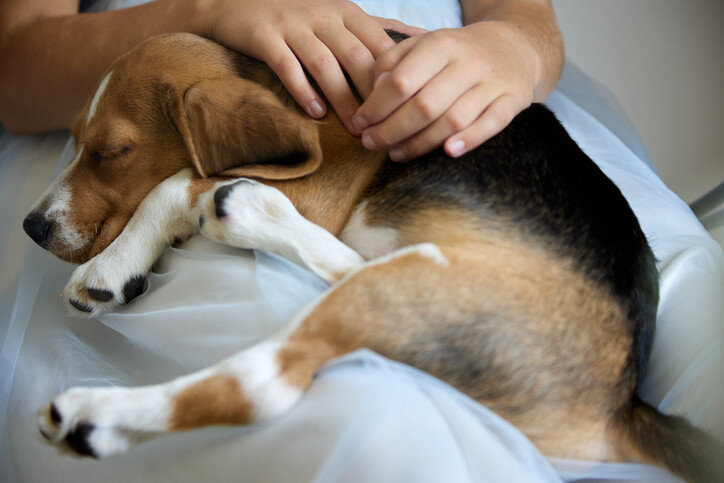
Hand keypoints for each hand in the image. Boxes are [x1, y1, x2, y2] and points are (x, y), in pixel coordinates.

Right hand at [205, 0, 422, 132]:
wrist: (236, 2)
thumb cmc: (296, 15)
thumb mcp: (339, 13)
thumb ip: (376, 28)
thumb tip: (422, 36)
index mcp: (345, 11)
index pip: (378, 45)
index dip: (392, 78)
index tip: (403, 109)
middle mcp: (322, 15)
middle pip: (355, 57)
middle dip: (372, 95)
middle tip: (384, 127)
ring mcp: (292, 25)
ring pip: (324, 65)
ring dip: (343, 100)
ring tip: (356, 128)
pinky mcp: (265, 37)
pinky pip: (287, 66)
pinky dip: (303, 90)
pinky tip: (316, 113)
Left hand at [351, 21, 542, 160]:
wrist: (516, 47)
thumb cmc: (458, 53)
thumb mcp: (424, 45)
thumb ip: (393, 62)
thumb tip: (372, 92)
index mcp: (441, 44)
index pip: (401, 80)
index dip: (376, 107)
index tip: (360, 123)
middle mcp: (468, 62)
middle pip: (424, 105)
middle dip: (391, 130)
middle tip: (371, 144)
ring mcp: (492, 82)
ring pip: (453, 119)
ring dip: (421, 143)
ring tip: (396, 154)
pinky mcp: (513, 100)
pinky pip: (492, 124)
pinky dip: (470, 139)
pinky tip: (447, 153)